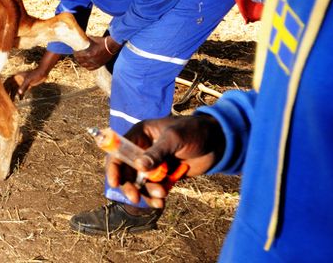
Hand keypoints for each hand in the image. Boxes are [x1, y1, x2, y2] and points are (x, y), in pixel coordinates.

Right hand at [5, 68, 47, 98]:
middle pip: (11, 86)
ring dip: (14, 95)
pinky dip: (20, 95)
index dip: (4, 86)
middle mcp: (18, 79)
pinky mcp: (26, 85)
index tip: (1, 92)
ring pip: (15, 89)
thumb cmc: (35, 74)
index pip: (8, 82)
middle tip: (6, 99)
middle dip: (8, 92)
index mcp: (16, 76)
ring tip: (12, 101)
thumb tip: (19, 93)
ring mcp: (22, 82)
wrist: (42, 73)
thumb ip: (23, 86)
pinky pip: (21, 91)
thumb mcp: (28, 80)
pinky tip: (20, 99)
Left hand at [73, 35, 120, 70]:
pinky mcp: (99, 65)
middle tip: (76, 55)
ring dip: (81, 63)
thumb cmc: (102, 41)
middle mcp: (91, 60)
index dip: (75, 53)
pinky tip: (86, 64)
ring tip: (80, 60)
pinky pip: (91, 68)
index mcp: (89, 53)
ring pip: (85, 66)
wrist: (111, 46)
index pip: (78, 55)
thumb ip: (86, 40)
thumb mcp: (92, 39)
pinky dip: (87, 67)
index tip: (74, 51)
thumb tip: (80, 38)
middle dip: (77, 58)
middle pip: (80, 61)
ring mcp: (95, 63)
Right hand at [106, 114, 224, 207]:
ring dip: (147, 192)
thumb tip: (139, 166)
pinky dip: (156, 197)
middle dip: (130, 186)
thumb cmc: (194, 131)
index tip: (115, 182)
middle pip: (127, 171)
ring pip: (141, 183)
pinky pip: (154, 189)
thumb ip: (157, 153)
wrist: (219, 142)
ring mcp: (154, 164)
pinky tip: (162, 201)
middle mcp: (143, 149)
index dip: (114, 167)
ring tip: (161, 196)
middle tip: (136, 198)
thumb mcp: (174, 139)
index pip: (119, 151)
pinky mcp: (165, 176)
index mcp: (140, 135)